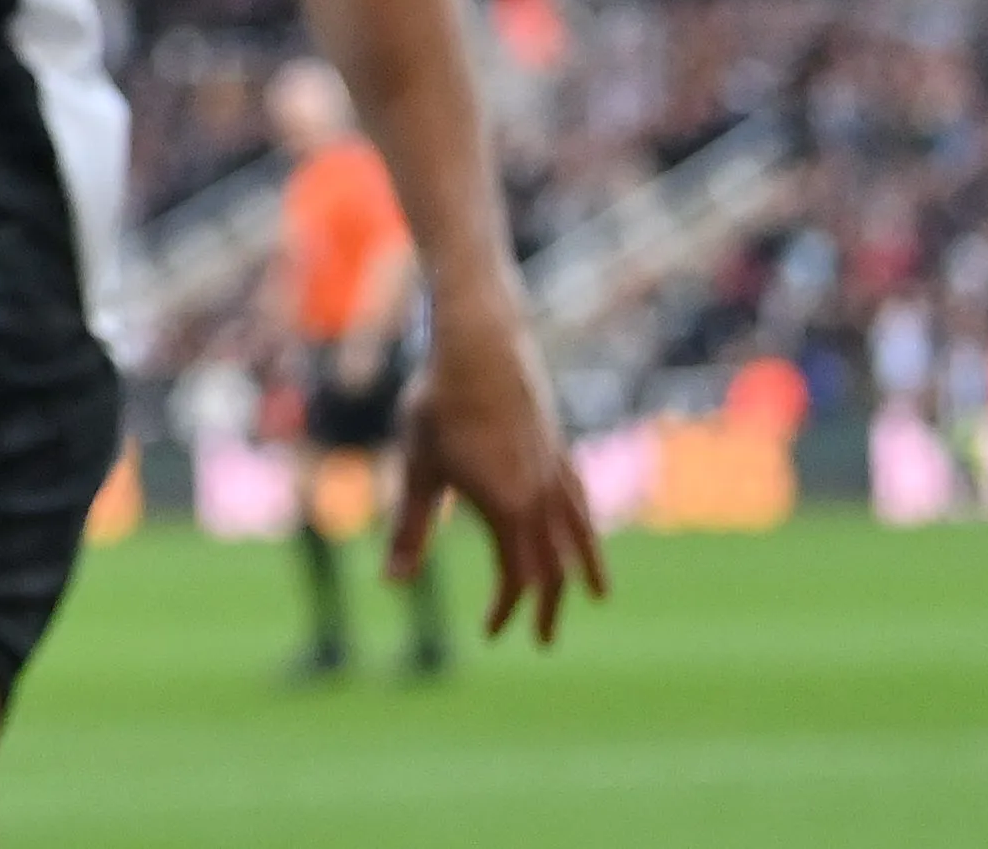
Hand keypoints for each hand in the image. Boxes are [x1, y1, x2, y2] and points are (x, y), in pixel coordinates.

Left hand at [392, 313, 609, 641]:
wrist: (479, 345)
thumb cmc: (438, 407)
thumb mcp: (418, 470)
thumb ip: (410, 531)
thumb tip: (392, 585)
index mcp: (508, 509)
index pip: (518, 577)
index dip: (507, 610)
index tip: (492, 634)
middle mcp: (542, 496)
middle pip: (554, 566)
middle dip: (546, 606)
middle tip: (541, 640)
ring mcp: (557, 471)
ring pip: (579, 534)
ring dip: (583, 569)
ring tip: (595, 596)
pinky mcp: (559, 447)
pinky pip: (581, 500)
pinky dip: (586, 527)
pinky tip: (584, 530)